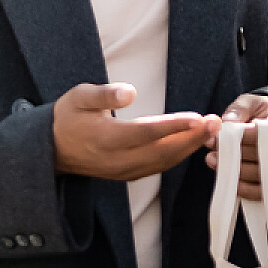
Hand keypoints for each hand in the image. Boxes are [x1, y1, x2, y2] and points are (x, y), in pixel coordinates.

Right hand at [52, 83, 216, 181]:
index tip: (198, 117)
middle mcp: (117, 160)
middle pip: (162, 151)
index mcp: (106, 139)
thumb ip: (104, 94)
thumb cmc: (67, 117)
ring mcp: (123, 171)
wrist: (52, 149)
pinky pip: (157, 167)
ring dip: (189, 147)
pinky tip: (191, 144)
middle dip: (191, 137)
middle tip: (215, 123)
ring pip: (163, 162)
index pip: (147, 132)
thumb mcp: (78, 97)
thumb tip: (129, 92)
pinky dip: (177, 156)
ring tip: (210, 132)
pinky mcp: (127, 175)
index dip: (174, 126)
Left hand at [204, 93, 267, 192]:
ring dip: (237, 172)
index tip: (221, 137)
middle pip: (265, 155)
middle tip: (212, 152)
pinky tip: (231, 182)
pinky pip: (265, 190)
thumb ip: (238, 110)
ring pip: (263, 174)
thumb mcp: (250, 102)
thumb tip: (226, 125)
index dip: (244, 137)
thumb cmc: (263, 111)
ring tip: (215, 163)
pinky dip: (246, 189)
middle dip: (236, 155)